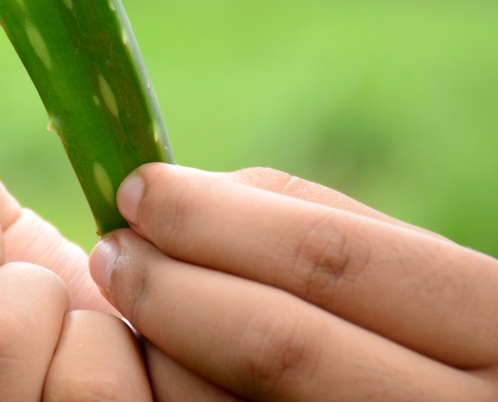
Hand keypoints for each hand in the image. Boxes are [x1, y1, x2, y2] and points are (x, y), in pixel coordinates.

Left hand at [89, 164, 497, 400]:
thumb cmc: (438, 337)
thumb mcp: (417, 274)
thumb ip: (317, 228)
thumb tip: (187, 197)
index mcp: (493, 325)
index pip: (327, 259)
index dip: (212, 219)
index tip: (139, 189)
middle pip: (276, 344)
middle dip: (171, 284)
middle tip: (112, 248)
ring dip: (163, 346)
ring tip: (131, 303)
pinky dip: (178, 393)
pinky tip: (158, 362)